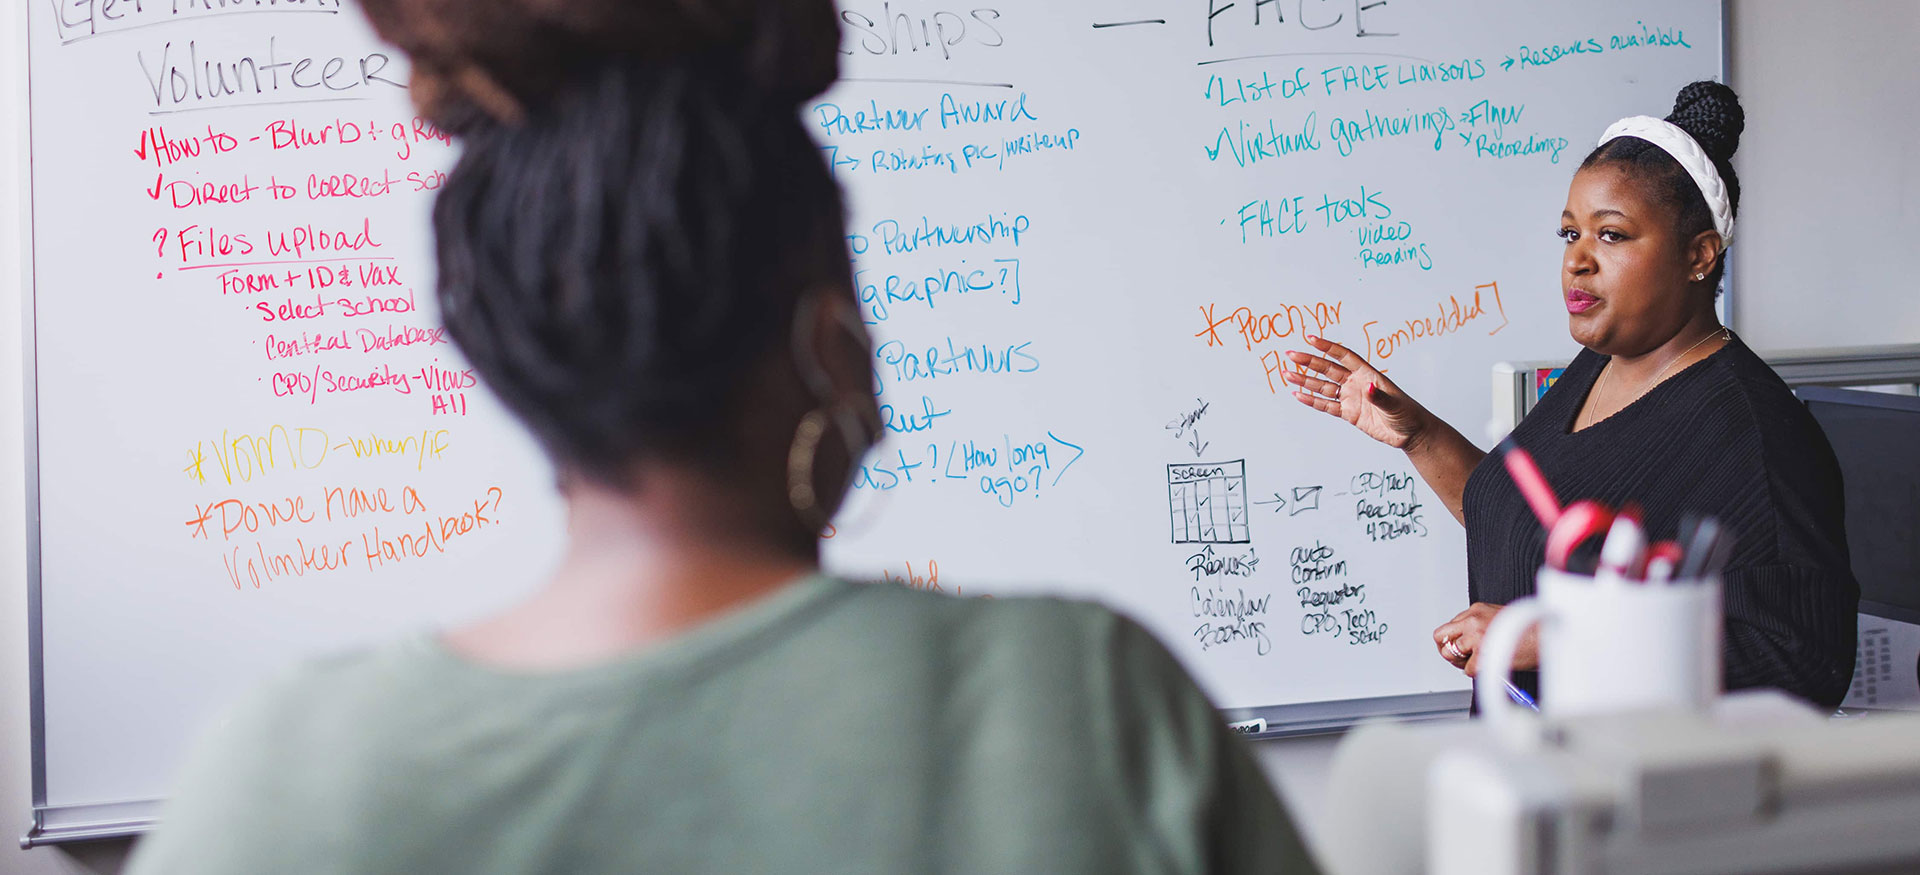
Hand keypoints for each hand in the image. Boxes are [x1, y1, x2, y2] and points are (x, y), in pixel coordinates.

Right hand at [1284, 336, 1429, 449]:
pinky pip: (1327, 405)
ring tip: (1288, 374)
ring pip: (1323, 387)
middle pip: (1328, 369)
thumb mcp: (1395, 404)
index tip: (1311, 339)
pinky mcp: (1349, 414)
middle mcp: (1356, 383)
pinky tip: (1299, 395)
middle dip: (1309, 362)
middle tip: (1291, 355)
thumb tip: (1367, 388)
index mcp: (1368, 374)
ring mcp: (1351, 398)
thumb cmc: (1407, 414)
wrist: (1410, 433)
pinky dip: (1312, 401)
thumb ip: (1379, 396)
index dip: (1327, 347)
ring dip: (1305, 381)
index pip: (1344, 356)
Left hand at [1432, 603, 1537, 677]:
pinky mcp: (1482, 654)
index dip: (1455, 641)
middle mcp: (1473, 620)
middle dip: (1448, 650)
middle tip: (1461, 659)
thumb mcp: (1500, 619)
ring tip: (1476, 664)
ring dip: (1461, 663)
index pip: (1450, 626)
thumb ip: (1481, 627)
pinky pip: (1467, 670)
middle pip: (1441, 637)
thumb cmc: (1531, 630)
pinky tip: (1490, 667)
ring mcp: (1476, 637)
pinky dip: (1477, 673)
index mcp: (1476, 610)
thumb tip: (1469, 645)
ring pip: (1451, 654)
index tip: (1462, 649)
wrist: (1548, 636)